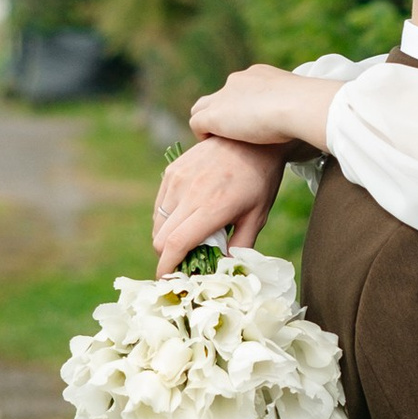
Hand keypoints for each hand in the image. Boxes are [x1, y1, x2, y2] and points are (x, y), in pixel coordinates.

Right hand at [152, 136, 289, 272]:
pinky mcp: (172, 171)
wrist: (252, 138)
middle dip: (168, 256)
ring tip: (190, 237)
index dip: (167, 266)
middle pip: (160, 238)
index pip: (176, 244)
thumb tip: (224, 270)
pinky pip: (159, 205)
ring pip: (157, 223)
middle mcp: (189, 193)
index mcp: (212, 207)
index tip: (167, 280)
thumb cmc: (260, 180)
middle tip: (186, 260)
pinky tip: (186, 218)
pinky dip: (166, 219)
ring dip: (167, 237)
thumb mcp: (258, 216)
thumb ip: (241, 246)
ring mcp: (177, 180)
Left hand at [188, 63, 336, 152]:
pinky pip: (197, 123)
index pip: (242, 88)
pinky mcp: (214, 115)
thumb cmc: (310, 108)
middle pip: (221, 96)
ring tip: (217, 141)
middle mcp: (239, 80)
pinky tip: (211, 147)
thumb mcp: (303, 104)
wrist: (299, 106)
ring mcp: (224, 97)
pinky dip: (201, 134)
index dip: (243, 105)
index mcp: (260, 75)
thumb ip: (298, 111)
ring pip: (202, 107)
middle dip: (224, 112)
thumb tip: (309, 128)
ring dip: (208, 123)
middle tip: (233, 133)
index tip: (252, 121)